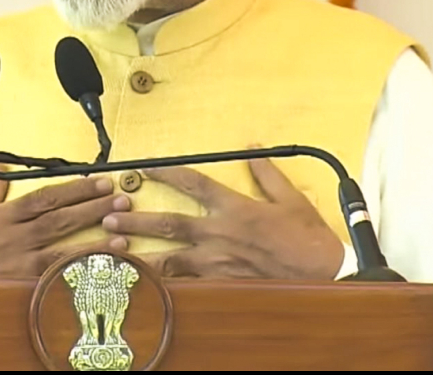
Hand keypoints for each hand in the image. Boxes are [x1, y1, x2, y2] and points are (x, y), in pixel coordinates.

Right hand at [0, 174, 130, 276]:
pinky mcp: (17, 286)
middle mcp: (13, 237)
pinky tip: (98, 275)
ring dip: (95, 243)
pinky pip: (54, 281)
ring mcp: (17, 263)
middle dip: (95, 208)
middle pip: (62, 219)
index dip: (76, 188)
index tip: (99, 181)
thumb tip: (3, 167)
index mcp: (2, 215)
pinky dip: (77, 276)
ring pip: (64, 250)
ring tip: (123, 237)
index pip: (47, 196)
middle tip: (122, 200)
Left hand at [100, 159, 343, 279]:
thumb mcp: (290, 199)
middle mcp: (220, 234)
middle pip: (169, 224)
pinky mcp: (222, 284)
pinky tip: (144, 284)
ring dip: (141, 255)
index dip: (168, 173)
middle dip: (137, 220)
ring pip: (170, 259)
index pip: (194, 184)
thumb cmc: (308, 238)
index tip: (146, 167)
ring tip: (115, 252)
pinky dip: (165, 283)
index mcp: (235, 208)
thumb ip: (267, 174)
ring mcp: (218, 262)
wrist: (323, 275)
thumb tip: (252, 149)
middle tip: (109, 218)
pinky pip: (187, 284)